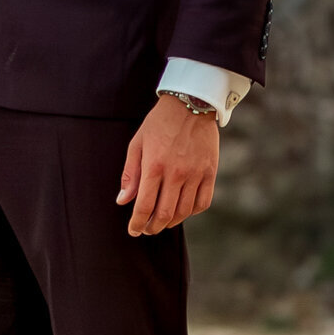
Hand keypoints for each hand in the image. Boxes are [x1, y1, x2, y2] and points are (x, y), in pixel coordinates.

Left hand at [116, 97, 218, 238]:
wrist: (191, 104)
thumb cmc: (159, 123)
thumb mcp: (138, 144)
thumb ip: (130, 174)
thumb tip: (123, 201)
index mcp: (154, 166)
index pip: (144, 206)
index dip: (138, 223)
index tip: (133, 230)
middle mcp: (176, 173)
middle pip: (164, 214)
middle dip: (153, 227)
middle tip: (147, 229)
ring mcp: (196, 174)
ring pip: (184, 212)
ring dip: (171, 222)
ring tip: (162, 222)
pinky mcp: (210, 172)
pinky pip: (203, 202)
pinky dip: (192, 212)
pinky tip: (183, 211)